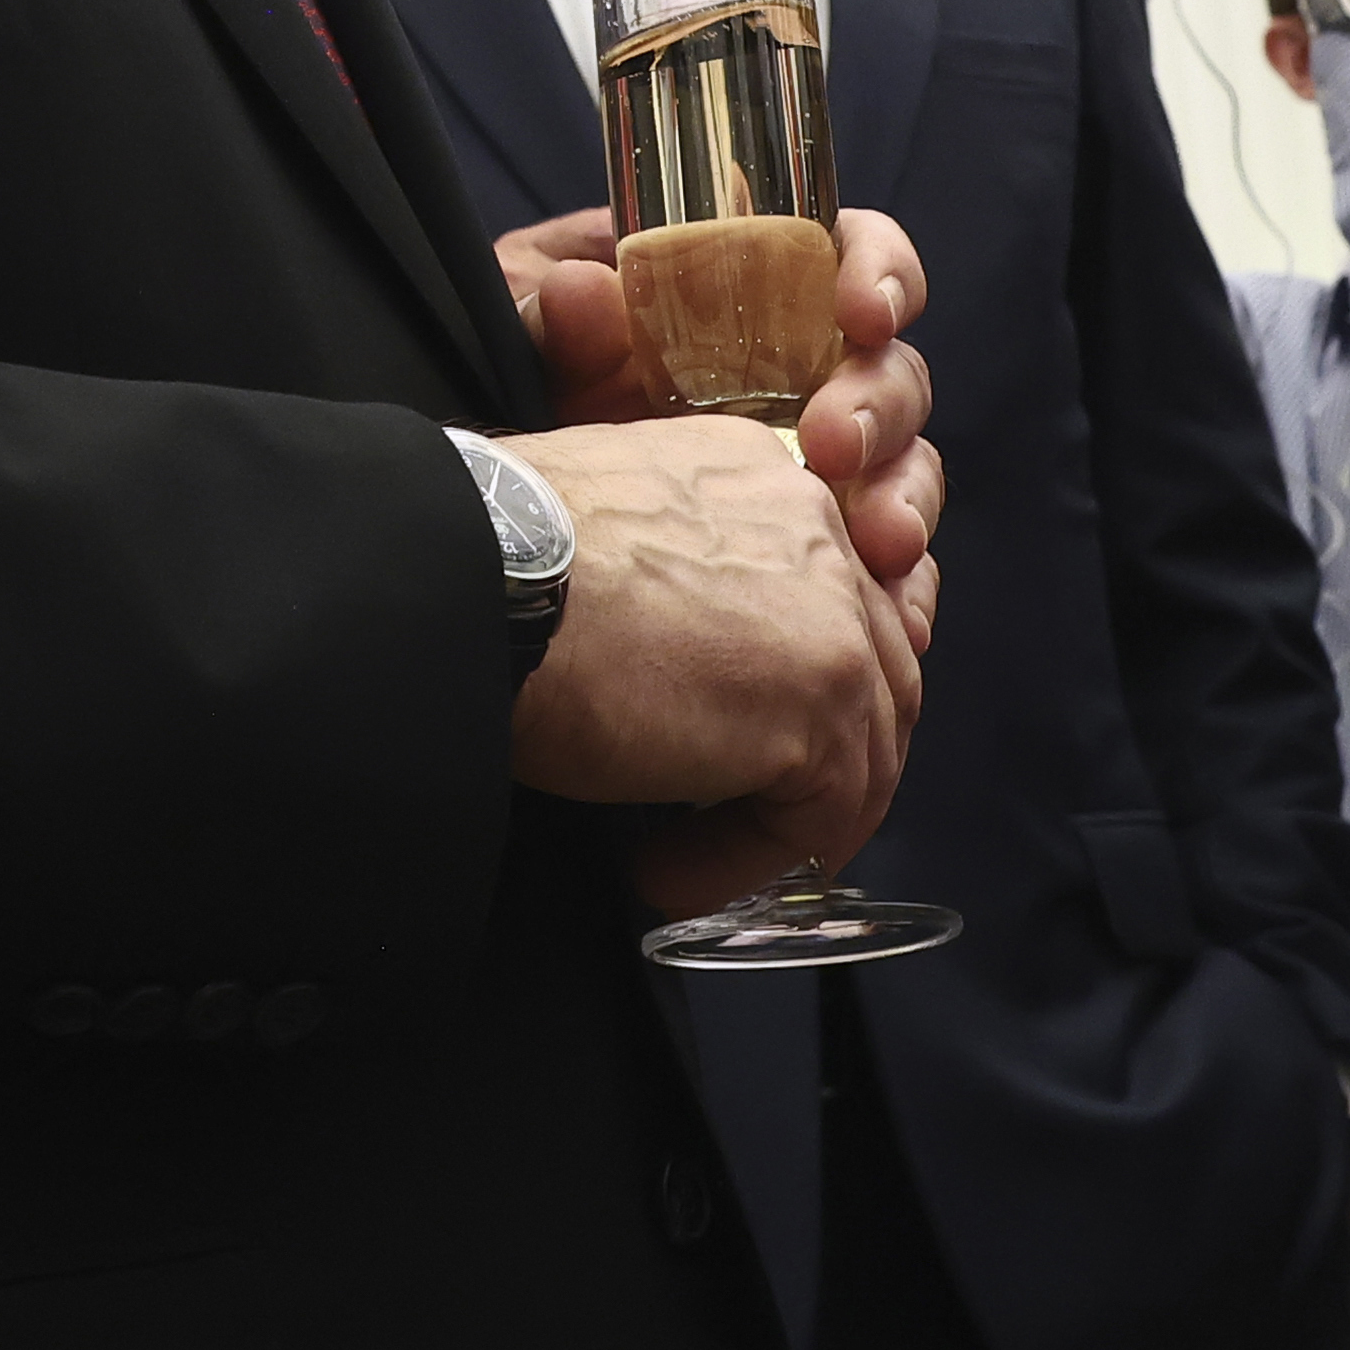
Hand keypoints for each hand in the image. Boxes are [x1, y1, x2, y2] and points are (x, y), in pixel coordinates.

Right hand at [503, 410, 930, 915]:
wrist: (480, 576)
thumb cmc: (498, 556)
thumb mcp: (604, 537)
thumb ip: (670, 580)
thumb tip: (664, 663)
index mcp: (759, 479)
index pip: (825, 597)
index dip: (796, 686)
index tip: (751, 745)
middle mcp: (814, 530)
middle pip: (868, 673)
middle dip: (814, 766)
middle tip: (736, 820)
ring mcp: (832, 618)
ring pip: (856, 755)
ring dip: (771, 826)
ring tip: (680, 859)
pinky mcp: (819, 706)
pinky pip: (813, 822)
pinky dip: (740, 864)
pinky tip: (663, 870)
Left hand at [516, 208, 942, 590]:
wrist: (512, 512)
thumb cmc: (533, 388)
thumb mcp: (526, 341)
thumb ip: (550, 319)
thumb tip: (584, 295)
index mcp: (754, 291)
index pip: (849, 255)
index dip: (878, 272)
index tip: (859, 311)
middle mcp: (804, 373)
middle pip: (891, 373)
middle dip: (880, 407)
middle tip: (836, 444)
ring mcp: (818, 466)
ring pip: (904, 468)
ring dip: (904, 498)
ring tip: (884, 541)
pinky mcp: (820, 552)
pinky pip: (889, 570)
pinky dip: (906, 592)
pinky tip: (902, 618)